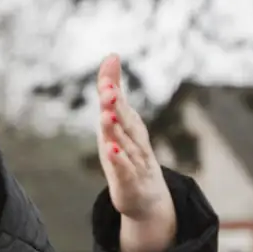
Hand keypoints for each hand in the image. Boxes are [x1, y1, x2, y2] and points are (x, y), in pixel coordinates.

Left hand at [95, 54, 171, 222]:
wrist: (146, 195)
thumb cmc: (130, 153)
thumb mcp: (119, 122)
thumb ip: (114, 90)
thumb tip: (111, 55)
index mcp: (129, 125)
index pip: (120, 103)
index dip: (113, 88)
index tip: (108, 69)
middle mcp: (133, 140)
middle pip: (124, 121)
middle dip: (116, 105)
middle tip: (106, 90)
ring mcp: (133, 161)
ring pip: (123, 143)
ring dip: (115, 131)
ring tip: (106, 116)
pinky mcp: (128, 181)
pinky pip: (124, 169)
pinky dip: (118, 161)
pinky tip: (111, 151)